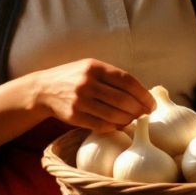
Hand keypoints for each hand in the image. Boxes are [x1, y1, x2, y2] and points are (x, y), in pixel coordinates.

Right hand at [31, 58, 153, 132]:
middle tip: (146, 114)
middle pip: (123, 100)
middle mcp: (87, 83)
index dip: (143, 94)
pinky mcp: (74, 116)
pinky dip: (114, 127)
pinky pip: (101, 125)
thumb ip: (112, 77)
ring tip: (133, 119)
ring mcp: (80, 100)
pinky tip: (119, 125)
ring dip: (128, 120)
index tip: (151, 103)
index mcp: (95, 67)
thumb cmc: (74, 78)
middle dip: (139, 109)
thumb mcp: (91, 67)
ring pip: (114, 115)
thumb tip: (142, 93)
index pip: (127, 81)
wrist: (44, 89)